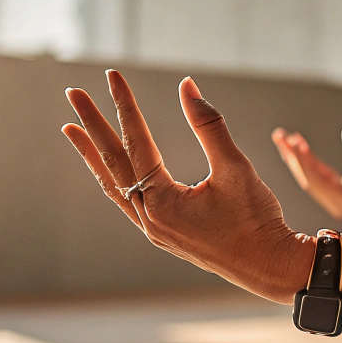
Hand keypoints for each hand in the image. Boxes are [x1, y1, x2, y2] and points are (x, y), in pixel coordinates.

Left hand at [62, 70, 310, 302]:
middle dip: (92, 126)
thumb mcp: (236, 168)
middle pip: (113, 164)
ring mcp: (154, 229)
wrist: (269, 266)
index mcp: (164, 203)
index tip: (112, 76)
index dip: (125, 106)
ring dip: (93, 155)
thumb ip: (209, 126)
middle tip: (73, 93)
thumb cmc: (257, 219)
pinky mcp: (164, 234)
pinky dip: (114, 177)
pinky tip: (110, 166)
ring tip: (71, 130)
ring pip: (115, 185)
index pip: (136, 144)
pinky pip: (128, 200)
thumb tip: (188, 87)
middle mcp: (150, 219)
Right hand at [272, 124, 341, 233]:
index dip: (301, 156)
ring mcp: (338, 202)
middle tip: (279, 134)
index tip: (292, 138)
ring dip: (296, 159)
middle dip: (291, 156)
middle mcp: (335, 199)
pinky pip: (321, 182)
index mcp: (340, 192)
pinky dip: (309, 166)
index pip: (314, 173)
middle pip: (306, 176)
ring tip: (286, 139)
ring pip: (309, 179)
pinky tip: (303, 151)